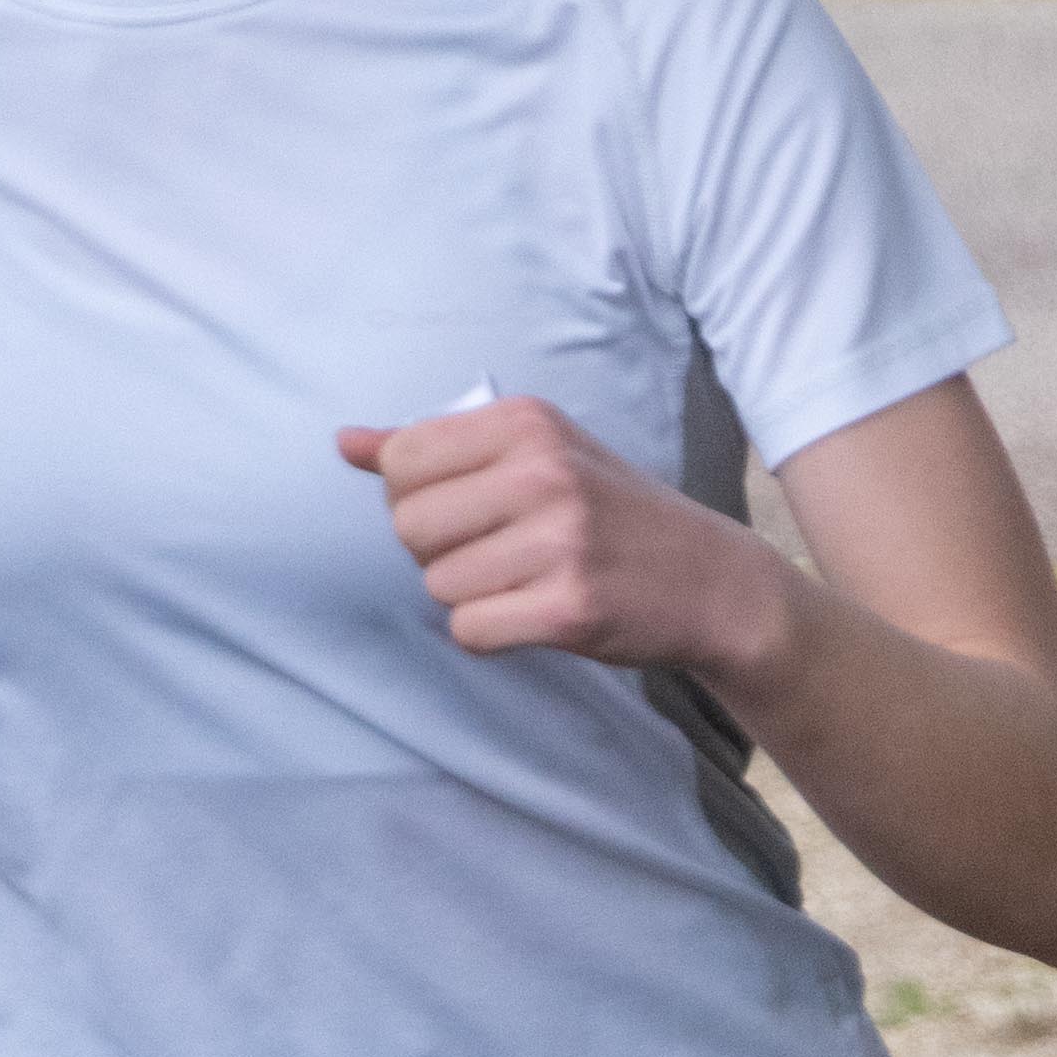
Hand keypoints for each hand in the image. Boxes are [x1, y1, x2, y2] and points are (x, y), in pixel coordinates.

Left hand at [343, 392, 775, 679]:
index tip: (466, 510)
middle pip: (408, 526)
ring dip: (469, 596)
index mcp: (527, 423)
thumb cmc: (611, 513)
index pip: (401, 462)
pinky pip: (470, 630)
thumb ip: (439, 447)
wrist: (712, 580)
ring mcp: (560, 541)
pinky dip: (490, 633)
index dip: (417, 498)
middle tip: (495, 554)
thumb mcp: (536, 454)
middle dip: (436, 552)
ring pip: (437, 584)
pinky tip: (533, 614)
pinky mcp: (569, 608)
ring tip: (524, 582)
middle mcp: (544, 473)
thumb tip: (344, 442)